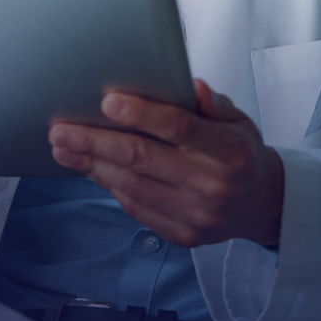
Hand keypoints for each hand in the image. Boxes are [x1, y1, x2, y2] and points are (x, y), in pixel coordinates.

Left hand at [48, 79, 283, 248]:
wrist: (259, 205)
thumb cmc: (240, 152)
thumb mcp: (239, 120)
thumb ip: (213, 103)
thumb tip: (190, 84)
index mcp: (229, 151)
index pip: (180, 128)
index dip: (142, 113)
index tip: (107, 101)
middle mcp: (212, 186)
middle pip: (143, 159)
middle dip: (96, 142)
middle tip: (61, 129)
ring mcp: (196, 215)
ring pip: (132, 186)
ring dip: (91, 166)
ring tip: (63, 148)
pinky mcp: (182, 235)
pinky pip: (136, 208)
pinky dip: (109, 186)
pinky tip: (90, 168)